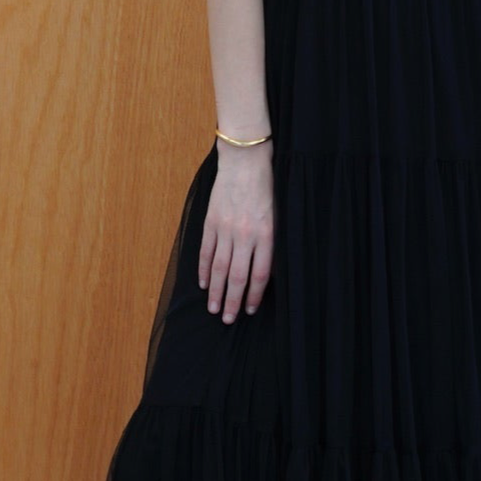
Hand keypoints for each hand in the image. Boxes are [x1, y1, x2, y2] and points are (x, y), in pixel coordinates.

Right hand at [200, 145, 273, 320]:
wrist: (245, 161)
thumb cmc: (266, 188)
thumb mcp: (277, 217)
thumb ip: (271, 244)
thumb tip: (265, 273)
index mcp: (265, 234)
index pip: (259, 274)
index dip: (254, 295)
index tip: (250, 309)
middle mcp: (244, 235)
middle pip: (236, 276)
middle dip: (231, 301)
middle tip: (227, 319)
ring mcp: (225, 229)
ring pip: (218, 267)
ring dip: (215, 291)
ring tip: (213, 309)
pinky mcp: (211, 221)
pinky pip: (205, 250)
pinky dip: (202, 269)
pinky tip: (202, 283)